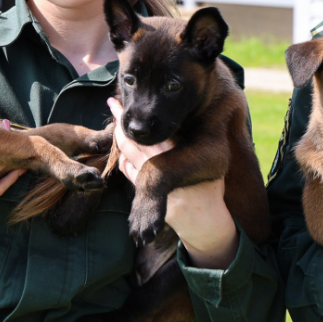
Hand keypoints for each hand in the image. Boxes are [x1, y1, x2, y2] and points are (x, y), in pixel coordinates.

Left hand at [108, 97, 238, 267]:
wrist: (204, 221)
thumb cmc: (208, 188)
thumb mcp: (206, 161)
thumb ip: (190, 142)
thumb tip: (176, 121)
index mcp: (176, 151)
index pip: (149, 129)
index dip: (131, 116)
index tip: (121, 100)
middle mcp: (160, 163)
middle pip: (132, 138)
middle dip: (120, 121)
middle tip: (113, 102)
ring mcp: (149, 179)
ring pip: (127, 153)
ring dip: (120, 139)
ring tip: (118, 123)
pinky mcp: (144, 192)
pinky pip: (128, 171)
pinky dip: (124, 159)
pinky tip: (124, 151)